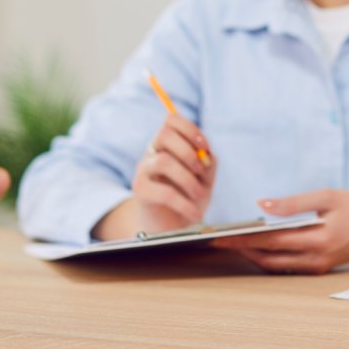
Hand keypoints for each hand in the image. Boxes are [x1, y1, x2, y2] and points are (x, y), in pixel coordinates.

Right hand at [131, 114, 216, 232]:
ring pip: (163, 161)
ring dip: (188, 179)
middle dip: (188, 152)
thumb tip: (207, 156)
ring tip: (199, 195)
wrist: (170, 228)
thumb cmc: (188, 198)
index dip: (190, 129)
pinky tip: (194, 213)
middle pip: (164, 135)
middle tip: (201, 172)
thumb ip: (208, 164)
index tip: (204, 146)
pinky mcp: (141, 192)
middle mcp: (151, 154)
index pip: (171, 120)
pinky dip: (184, 203)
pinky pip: (163, 192)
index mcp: (167, 145)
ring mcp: (143, 172)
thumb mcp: (204, 179)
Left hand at [211, 190, 348, 274]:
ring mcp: (317, 267)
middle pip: (268, 257)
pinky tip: (256, 248)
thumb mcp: (327, 196)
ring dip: (253, 256)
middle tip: (217, 240)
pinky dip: (269, 259)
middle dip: (241, 249)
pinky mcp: (319, 269)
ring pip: (275, 266)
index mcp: (317, 239)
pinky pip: (287, 267)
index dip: (242, 239)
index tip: (220, 236)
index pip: (270, 241)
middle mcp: (315, 258)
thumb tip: (262, 206)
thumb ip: (294, 203)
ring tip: (232, 243)